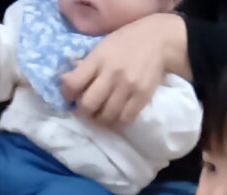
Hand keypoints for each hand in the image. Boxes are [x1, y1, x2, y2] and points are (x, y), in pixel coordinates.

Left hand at [60, 13, 185, 126]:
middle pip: (87, 106)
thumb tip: (66, 82)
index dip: (67, 96)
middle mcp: (111, 73)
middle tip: (86, 109)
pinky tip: (116, 115)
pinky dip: (117, 121)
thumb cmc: (127, 42)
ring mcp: (128, 87)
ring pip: (105, 117)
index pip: (73, 84)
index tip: (70, 97)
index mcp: (98, 58)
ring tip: (101, 113)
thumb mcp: (103, 46)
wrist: (159, 40)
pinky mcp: (142, 97)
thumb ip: (87, 64)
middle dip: (83, 111)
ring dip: (100, 119)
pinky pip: (124, 119)